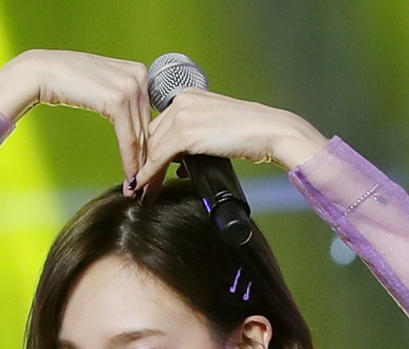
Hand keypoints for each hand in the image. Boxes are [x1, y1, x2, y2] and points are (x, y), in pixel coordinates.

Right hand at [0, 49, 151, 192]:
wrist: (44, 73)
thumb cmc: (70, 83)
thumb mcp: (105, 90)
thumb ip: (124, 104)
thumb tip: (139, 133)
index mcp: (141, 72)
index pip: (153, 119)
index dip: (153, 150)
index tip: (152, 175)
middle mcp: (140, 76)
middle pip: (150, 130)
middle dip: (150, 164)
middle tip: (150, 190)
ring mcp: (130, 86)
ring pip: (141, 138)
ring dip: (141, 169)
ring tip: (139, 191)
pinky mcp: (118, 100)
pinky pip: (129, 140)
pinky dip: (129, 162)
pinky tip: (129, 180)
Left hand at [131, 88, 327, 196]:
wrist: (268, 131)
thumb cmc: (249, 134)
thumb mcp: (214, 131)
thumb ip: (194, 140)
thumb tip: (179, 164)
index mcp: (188, 96)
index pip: (159, 125)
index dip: (151, 151)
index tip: (145, 172)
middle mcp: (181, 101)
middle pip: (152, 136)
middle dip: (146, 163)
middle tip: (140, 187)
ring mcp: (182, 115)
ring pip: (152, 148)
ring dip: (146, 173)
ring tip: (142, 193)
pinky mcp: (185, 132)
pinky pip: (158, 157)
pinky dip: (149, 175)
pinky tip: (144, 188)